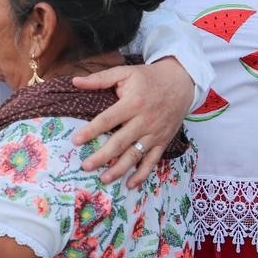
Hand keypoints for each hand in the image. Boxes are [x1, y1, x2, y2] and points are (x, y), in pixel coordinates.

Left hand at [71, 58, 192, 187]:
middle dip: (102, 156)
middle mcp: (145, 121)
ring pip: (136, 155)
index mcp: (133, 103)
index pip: (108, 119)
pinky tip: (130, 184)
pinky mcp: (163, 141)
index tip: (75, 141)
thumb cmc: (149, 78)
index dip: (92, 130)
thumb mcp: (125, 72)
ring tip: (104, 179)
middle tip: (85, 166)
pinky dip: (142, 174)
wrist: (183, 82)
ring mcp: (155, 133)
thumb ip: (100, 78)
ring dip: (120, 169)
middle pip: (120, 142)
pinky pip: (153, 161)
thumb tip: (75, 81)